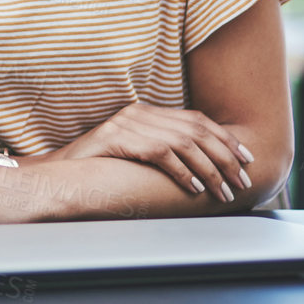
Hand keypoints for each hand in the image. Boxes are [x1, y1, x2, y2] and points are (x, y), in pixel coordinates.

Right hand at [49, 102, 254, 202]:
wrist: (56, 171)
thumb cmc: (98, 168)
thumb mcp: (134, 154)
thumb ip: (161, 152)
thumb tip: (201, 169)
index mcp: (147, 112)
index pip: (196, 120)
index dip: (225, 138)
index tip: (247, 158)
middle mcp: (140, 113)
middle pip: (195, 130)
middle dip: (224, 157)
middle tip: (242, 181)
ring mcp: (128, 123)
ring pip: (182, 143)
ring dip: (208, 169)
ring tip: (223, 191)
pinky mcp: (117, 138)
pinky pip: (158, 153)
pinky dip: (180, 171)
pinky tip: (193, 187)